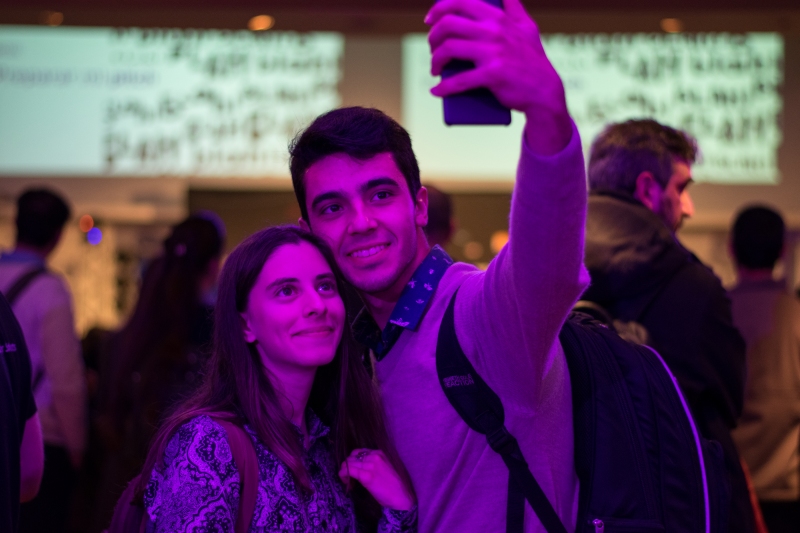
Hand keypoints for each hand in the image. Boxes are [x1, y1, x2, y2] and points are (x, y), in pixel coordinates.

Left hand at [338, 449, 414, 510]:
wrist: (402, 497)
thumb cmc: (395, 486)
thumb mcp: (385, 468)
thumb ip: (374, 464)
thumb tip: (360, 467)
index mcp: (380, 453)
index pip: (359, 452)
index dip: (354, 462)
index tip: (356, 472)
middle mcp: (374, 456)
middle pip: (351, 457)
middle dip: (348, 467)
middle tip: (351, 479)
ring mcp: (370, 465)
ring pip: (348, 463)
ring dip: (345, 473)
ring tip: (350, 483)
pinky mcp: (366, 476)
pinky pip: (348, 471)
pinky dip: (343, 476)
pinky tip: (348, 484)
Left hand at [426, 0, 571, 154]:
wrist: (544, 92)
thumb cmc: (532, 59)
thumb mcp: (527, 26)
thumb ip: (513, 6)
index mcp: (498, 17)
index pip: (460, 2)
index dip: (438, 9)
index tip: (429, 21)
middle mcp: (494, 31)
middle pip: (448, 25)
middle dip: (433, 37)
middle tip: (432, 49)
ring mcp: (493, 52)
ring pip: (449, 49)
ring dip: (435, 61)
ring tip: (435, 70)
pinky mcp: (492, 75)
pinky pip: (460, 80)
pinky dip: (443, 88)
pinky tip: (436, 91)